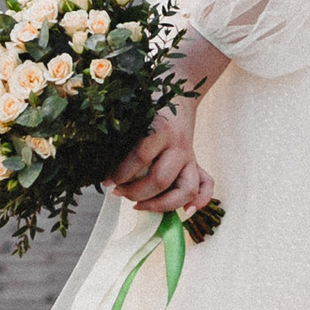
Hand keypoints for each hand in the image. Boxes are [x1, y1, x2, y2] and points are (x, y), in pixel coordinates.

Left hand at [107, 98, 214, 217]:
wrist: (181, 96)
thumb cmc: (152, 107)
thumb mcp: (137, 116)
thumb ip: (124, 138)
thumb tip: (103, 165)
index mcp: (162, 129)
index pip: (141, 157)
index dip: (121, 173)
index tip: (106, 181)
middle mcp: (179, 146)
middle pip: (160, 180)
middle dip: (135, 193)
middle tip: (118, 192)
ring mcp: (190, 157)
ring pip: (185, 190)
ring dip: (161, 204)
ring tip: (139, 205)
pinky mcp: (197, 164)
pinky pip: (206, 185)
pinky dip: (200, 201)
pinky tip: (185, 212)